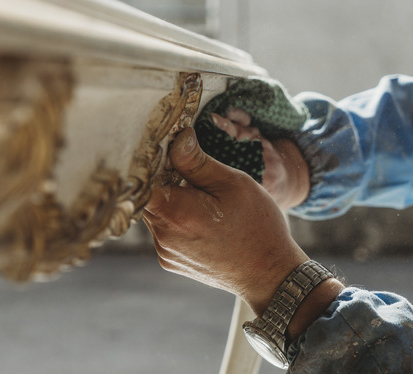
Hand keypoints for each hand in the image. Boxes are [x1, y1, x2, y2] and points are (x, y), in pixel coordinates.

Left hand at [143, 127, 309, 314]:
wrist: (270, 275)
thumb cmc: (257, 227)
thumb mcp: (232, 184)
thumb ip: (197, 162)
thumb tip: (177, 139)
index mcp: (175, 213)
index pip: (142, 179)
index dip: (153, 163)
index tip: (170, 153)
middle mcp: (163, 236)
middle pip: (147, 196)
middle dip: (164, 180)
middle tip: (191, 172)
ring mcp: (165, 252)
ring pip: (155, 214)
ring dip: (171, 201)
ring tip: (202, 198)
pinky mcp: (171, 261)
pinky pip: (164, 232)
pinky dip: (177, 220)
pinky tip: (203, 220)